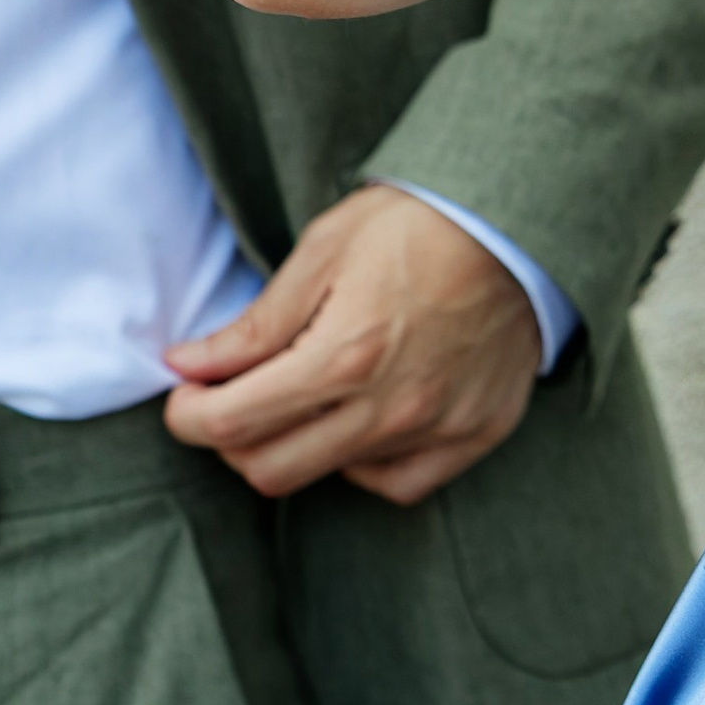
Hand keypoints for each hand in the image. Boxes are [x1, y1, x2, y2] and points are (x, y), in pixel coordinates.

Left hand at [162, 184, 542, 506]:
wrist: (519, 222)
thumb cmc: (417, 223)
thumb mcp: (322, 251)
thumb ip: (254, 324)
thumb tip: (189, 365)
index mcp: (343, 356)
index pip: (231, 423)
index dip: (187, 416)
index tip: (185, 396)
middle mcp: (390, 406)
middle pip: (270, 469)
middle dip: (232, 439)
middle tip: (233, 399)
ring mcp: (437, 427)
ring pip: (332, 477)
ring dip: (297, 445)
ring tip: (304, 396)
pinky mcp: (475, 433)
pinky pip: (400, 483)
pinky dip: (366, 463)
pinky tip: (362, 422)